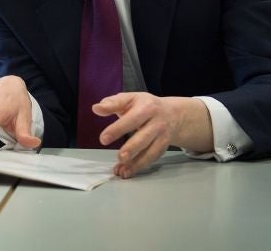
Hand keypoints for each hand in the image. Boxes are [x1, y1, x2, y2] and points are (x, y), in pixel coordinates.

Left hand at [93, 93, 211, 178]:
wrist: (174, 114)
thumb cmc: (145, 105)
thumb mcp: (129, 99)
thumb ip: (112, 103)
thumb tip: (96, 108)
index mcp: (146, 107)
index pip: (131, 118)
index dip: (118, 129)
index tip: (103, 139)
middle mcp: (156, 121)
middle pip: (144, 136)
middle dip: (132, 148)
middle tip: (120, 157)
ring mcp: (162, 135)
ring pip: (151, 151)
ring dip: (136, 163)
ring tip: (122, 171)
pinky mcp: (163, 147)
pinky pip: (152, 158)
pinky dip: (139, 166)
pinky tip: (127, 172)